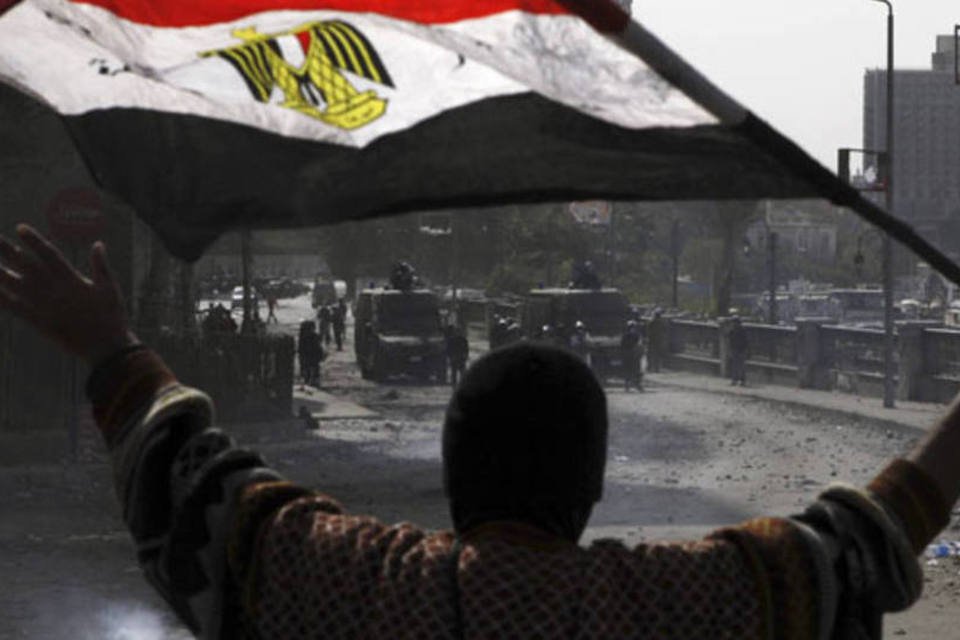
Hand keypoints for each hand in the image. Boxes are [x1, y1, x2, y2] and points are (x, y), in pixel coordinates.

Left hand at [0, 224, 136, 363]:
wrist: (105, 346)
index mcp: (71, 279)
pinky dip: (1, 298)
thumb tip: (98, 244)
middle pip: (25, 264)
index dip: (33, 240)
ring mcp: (43, 305)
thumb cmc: (111, 316)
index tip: (20, 228)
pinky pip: (13, 307)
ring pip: (14, 283)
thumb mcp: (110, 288)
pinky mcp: (38, 321)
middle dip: (7, 250)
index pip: (48, 254)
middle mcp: (53, 289)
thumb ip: (101, 265)